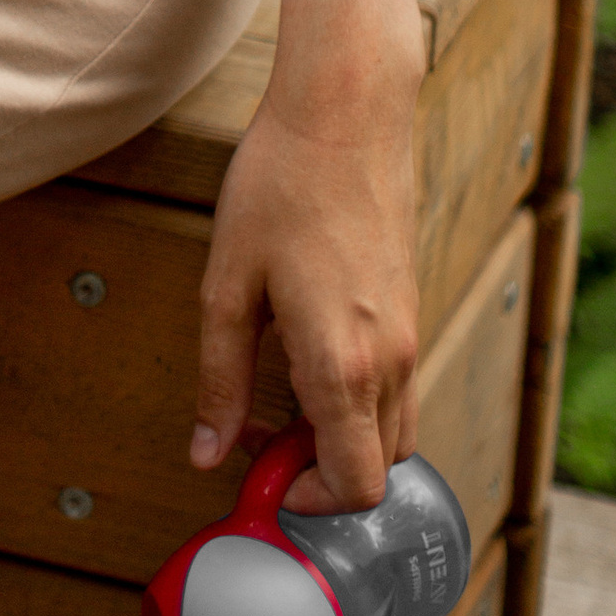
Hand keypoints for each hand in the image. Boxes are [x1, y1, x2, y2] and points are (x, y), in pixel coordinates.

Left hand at [191, 8, 424, 514]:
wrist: (346, 115)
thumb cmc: (281, 187)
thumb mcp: (228, 285)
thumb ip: (220, 379)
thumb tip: (206, 453)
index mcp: (342, 365)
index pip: (354, 486)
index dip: (307, 500)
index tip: (258, 477)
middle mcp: (389, 362)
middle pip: (377, 468)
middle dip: (321, 474)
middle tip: (259, 442)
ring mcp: (407, 335)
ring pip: (392, 430)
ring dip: (341, 438)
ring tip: (276, 399)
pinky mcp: (408, 309)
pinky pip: (394, 386)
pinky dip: (356, 400)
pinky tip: (302, 355)